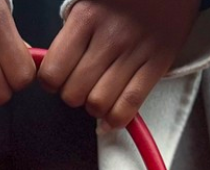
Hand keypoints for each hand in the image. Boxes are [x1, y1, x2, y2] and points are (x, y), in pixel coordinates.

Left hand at [38, 0, 200, 130]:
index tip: (59, 79)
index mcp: (85, 17)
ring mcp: (135, 51)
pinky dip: (117, 118)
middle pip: (73, 95)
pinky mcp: (158, 63)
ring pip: (98, 105)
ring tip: (102, 93)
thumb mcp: (89, 2)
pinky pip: (128, 106)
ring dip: (96, 106)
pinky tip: (113, 115)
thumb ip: (72, 36)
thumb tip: (55, 73)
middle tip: (83, 84)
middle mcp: (109, 36)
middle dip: (74, 95)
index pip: (52, 74)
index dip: (52, 82)